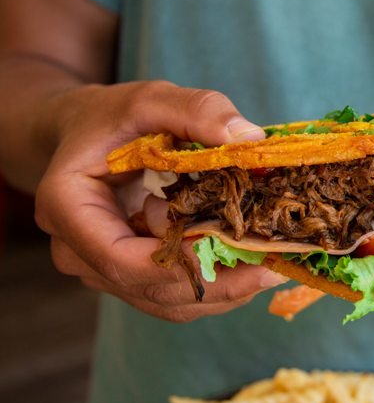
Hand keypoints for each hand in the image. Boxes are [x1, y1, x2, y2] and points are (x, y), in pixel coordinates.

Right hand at [35, 81, 286, 321]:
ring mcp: (104, 273)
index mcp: (69, 209)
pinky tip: (252, 267)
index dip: (181, 261)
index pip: (121, 259)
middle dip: (217, 281)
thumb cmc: (113, 118)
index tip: (235, 246)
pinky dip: (217, 287)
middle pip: (152, 289)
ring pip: (169, 303)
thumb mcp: (151, 99)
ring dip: (224, 290)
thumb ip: (196, 110)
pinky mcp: (131, 279)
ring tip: (271, 266)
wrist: (87, 135)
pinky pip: (177, 298)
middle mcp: (79, 253)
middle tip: (275, 265)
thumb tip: (249, 139)